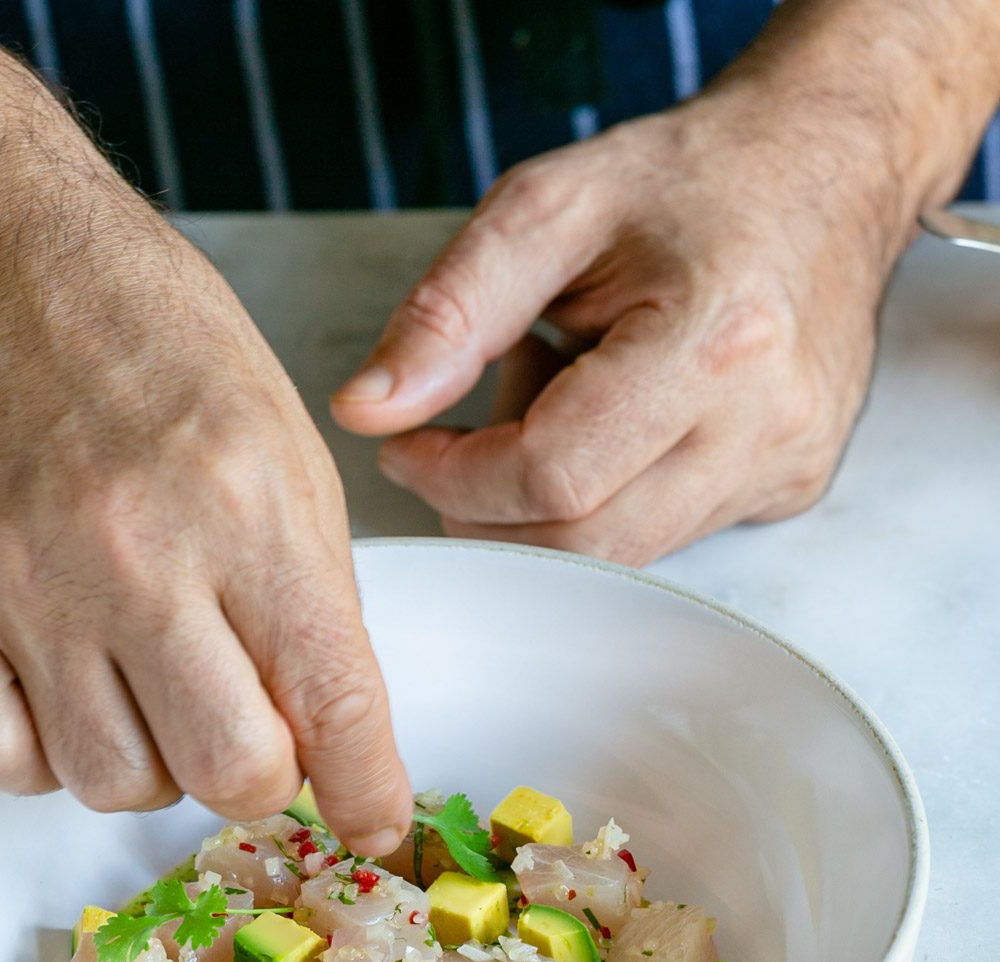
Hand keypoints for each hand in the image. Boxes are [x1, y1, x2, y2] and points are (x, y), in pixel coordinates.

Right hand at [0, 189, 410, 848]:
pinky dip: (41, 755)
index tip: (371, 822)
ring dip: (150, 763)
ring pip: (111, 781)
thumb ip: (311, 601)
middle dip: (257, 776)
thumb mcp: (286, 452)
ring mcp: (21, 580)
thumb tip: (329, 736)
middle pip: (227, 771)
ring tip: (146, 684)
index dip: (366, 792)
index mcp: (250, 507)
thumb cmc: (152, 343)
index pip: (334, 702)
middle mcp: (136, 552)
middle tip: (248, 727)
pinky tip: (62, 692)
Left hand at [331, 90, 902, 564]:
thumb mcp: (547, 208)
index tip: (408, 447)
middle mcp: (763, 424)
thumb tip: (367, 412)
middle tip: (459, 444)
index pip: (551, 476)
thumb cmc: (689, 183)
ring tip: (553, 401)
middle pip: (583, 544)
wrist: (825, 171)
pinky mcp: (785, 492)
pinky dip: (603, 499)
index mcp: (714, 340)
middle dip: (488, 513)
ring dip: (545, 505)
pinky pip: (660, 538)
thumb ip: (448, 312)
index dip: (454, 479)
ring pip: (618, 557)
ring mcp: (782, 469)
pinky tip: (610, 423)